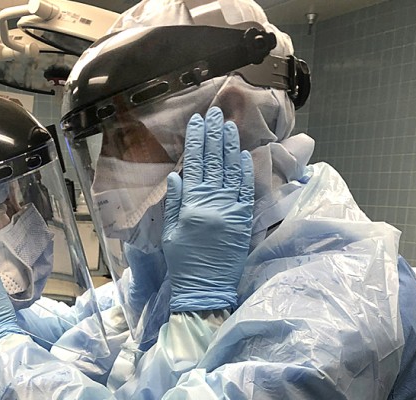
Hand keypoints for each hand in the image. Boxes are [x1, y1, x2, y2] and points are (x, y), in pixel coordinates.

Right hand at [163, 107, 253, 311]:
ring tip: (229, 125)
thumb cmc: (183, 261)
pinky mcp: (244, 220)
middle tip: (216, 113)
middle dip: (214, 135)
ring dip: (230, 146)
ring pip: (231, 171)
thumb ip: (174, 202)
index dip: (197, 141)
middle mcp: (213, 203)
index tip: (198, 121)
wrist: (205, 288)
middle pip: (214, 162)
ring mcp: (231, 210)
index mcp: (191, 205)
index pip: (195, 164)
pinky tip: (244, 154)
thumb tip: (176, 175)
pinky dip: (245, 171)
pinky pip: (246, 191)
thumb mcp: (169, 232)